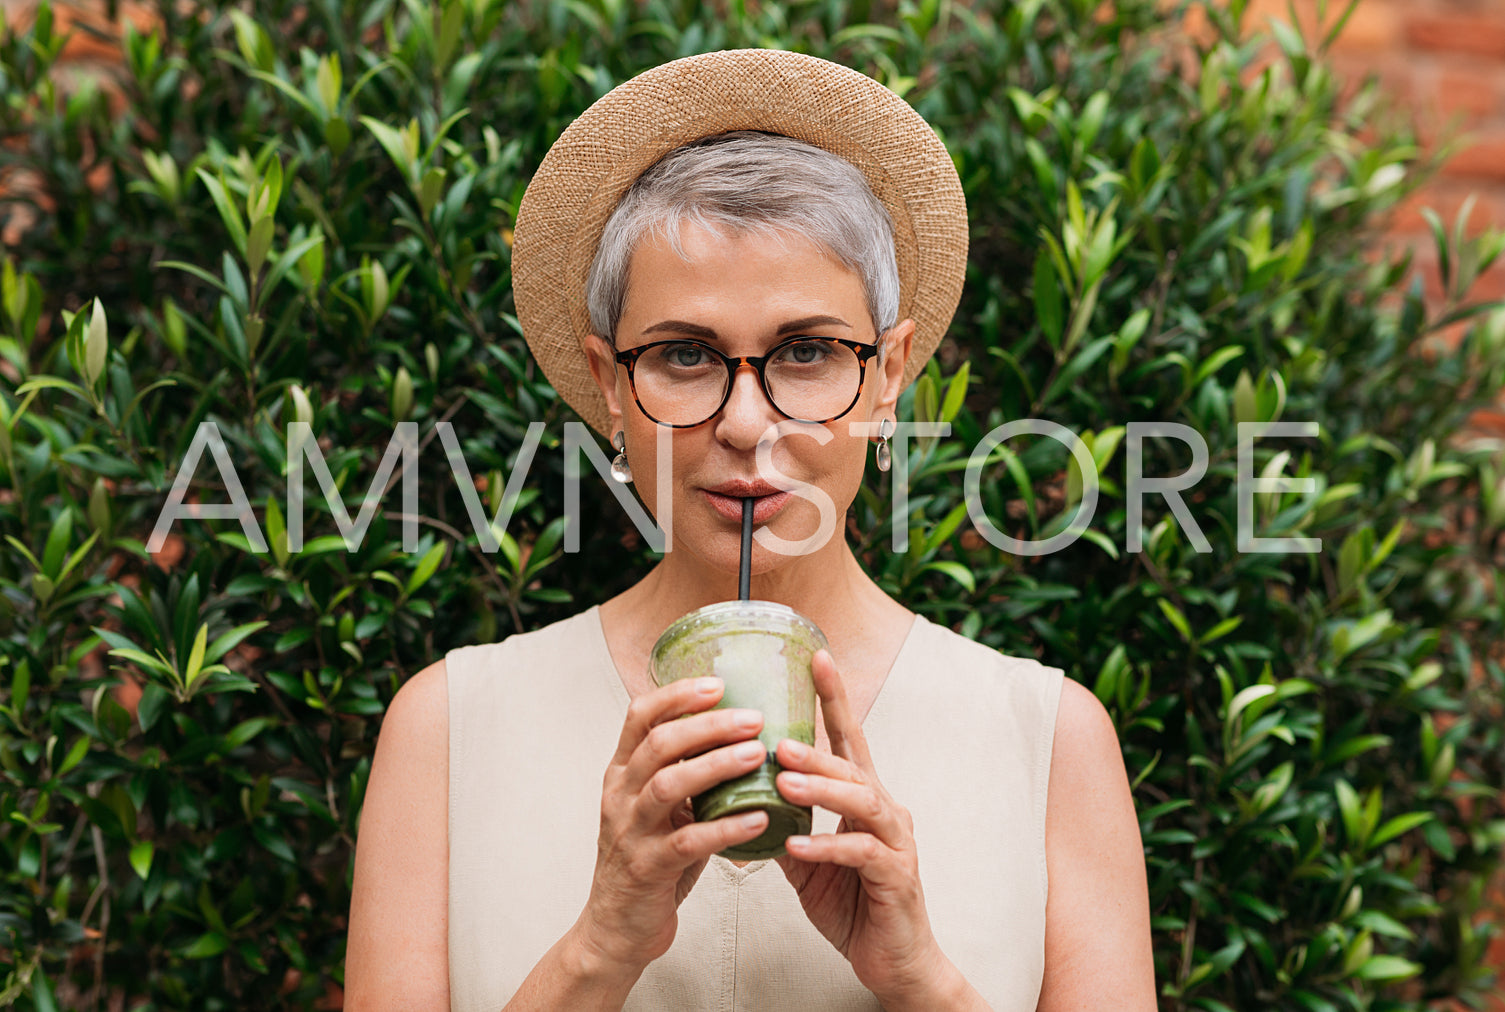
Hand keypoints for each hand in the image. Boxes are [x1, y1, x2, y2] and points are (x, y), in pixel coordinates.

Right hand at [573, 675, 771, 976]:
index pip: (640, 716)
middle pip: (658, 744)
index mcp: (622, 772)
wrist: (615, 929)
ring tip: (758, 756)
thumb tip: (738, 734)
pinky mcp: (647, 869)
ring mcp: (630, 832)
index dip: (677, 695)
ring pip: (669, 786)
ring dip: (717, 766)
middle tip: (753, 718)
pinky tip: (759, 819)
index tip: (718, 683)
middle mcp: (621, 795)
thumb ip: (684, 773)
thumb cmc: (648, 860)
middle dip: (707, 725)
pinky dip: (726, 828)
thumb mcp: (658, 807)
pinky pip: (688, 843)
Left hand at [773, 650, 956, 1003]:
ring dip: (822, 788)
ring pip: (863, 801)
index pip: (848, 739)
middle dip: (817, 747)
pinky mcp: (896, 877)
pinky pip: (862, 853)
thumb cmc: (853, 906)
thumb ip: (785, 824)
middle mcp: (886, 812)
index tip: (816, 657)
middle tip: (778, 737)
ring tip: (783, 781)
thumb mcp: (808, 862)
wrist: (892, 963)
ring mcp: (896, 843)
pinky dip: (828, 846)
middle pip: (853, 766)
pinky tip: (798, 845)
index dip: (833, 698)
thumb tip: (742, 796)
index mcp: (864, 800)